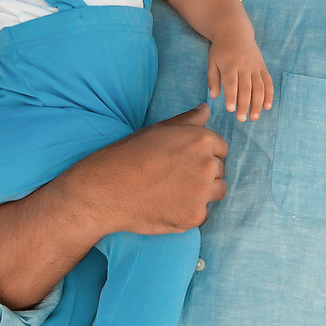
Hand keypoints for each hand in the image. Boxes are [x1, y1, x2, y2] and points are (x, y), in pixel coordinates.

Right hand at [0, 107, 227, 311]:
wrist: (105, 190)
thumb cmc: (128, 156)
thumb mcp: (157, 131)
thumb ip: (187, 121)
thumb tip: (206, 109)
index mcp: (201, 139)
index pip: (220, 148)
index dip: (202, 154)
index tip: (183, 161)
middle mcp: (207, 164)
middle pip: (219, 170)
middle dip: (203, 173)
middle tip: (173, 177)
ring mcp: (202, 193)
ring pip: (217, 192)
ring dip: (202, 192)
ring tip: (174, 191)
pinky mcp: (194, 217)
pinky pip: (203, 213)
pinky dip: (189, 212)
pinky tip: (167, 206)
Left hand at [205, 29, 273, 122]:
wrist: (235, 31)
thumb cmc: (221, 49)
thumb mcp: (212, 61)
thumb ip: (212, 79)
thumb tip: (213, 96)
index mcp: (230, 64)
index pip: (231, 83)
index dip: (231, 96)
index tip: (230, 109)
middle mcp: (244, 65)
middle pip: (246, 88)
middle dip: (245, 104)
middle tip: (241, 119)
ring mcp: (255, 66)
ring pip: (259, 87)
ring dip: (258, 103)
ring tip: (254, 117)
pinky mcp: (262, 67)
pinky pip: (268, 82)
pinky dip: (269, 94)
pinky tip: (267, 106)